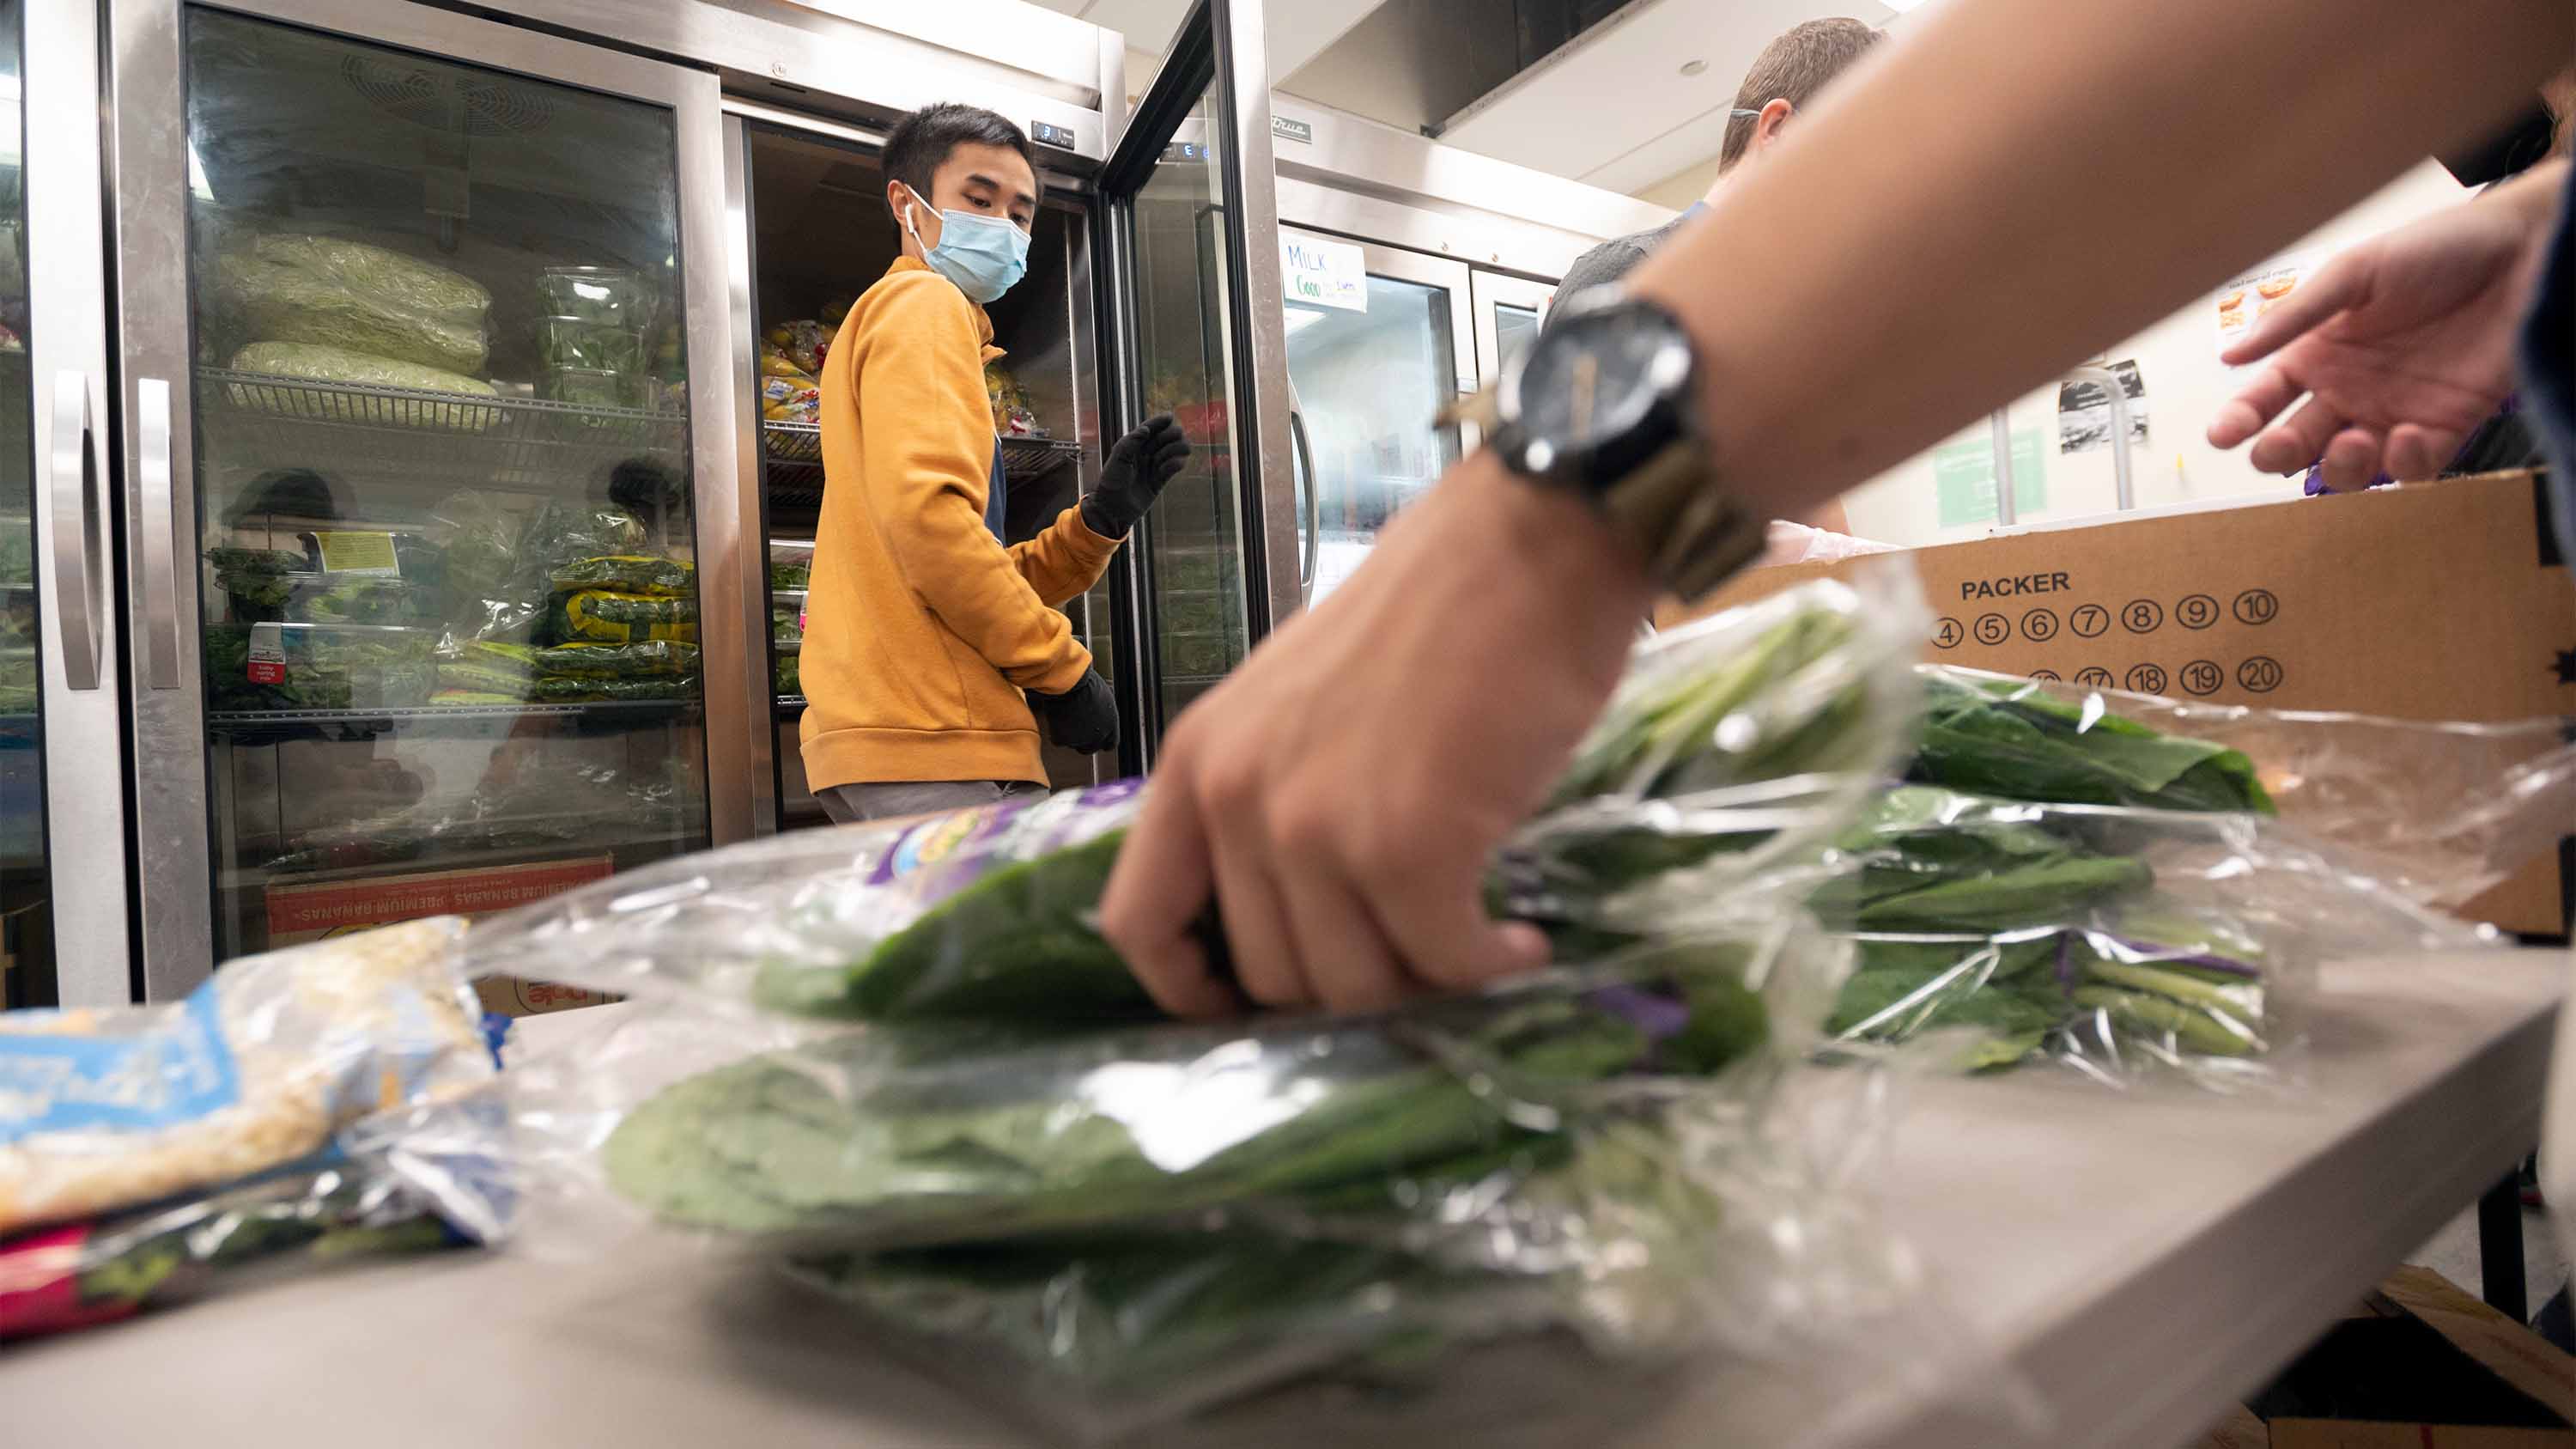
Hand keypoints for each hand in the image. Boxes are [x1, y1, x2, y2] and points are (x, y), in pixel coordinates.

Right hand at [1027, 668, 1117, 753]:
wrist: (1069, 682)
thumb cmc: (1086, 683)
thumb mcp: (1103, 698)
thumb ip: (1102, 714)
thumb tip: (1098, 715)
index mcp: (1111, 725)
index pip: (1110, 744)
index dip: (1100, 741)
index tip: (1094, 736)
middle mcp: (1099, 735)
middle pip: (1091, 748)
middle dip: (1083, 741)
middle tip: (1074, 728)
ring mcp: (1081, 740)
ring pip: (1073, 744)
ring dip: (1069, 735)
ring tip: (1065, 716)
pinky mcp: (1064, 740)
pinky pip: (1058, 740)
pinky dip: (1055, 732)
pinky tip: (1057, 718)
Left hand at [1080, 414, 1191, 537]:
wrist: (1113, 508)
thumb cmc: (1111, 482)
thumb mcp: (1118, 458)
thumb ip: (1131, 442)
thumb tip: (1146, 429)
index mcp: (1132, 446)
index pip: (1148, 429)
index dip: (1159, 422)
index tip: (1170, 416)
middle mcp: (1144, 454)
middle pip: (1164, 438)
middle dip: (1171, 435)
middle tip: (1174, 438)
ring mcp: (1153, 467)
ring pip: (1172, 452)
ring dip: (1177, 449)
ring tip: (1178, 452)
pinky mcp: (1159, 481)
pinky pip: (1173, 468)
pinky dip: (1176, 464)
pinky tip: (1174, 465)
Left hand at [1099, 455, 1654, 1016]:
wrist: (1529, 544)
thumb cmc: (1434, 617)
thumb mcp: (1298, 705)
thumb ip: (1272, 799)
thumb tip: (1301, 922)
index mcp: (1196, 760)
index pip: (1140, 924)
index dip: (1195, 992)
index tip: (1257, 1008)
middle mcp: (1235, 798)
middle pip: (1267, 975)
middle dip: (1349, 986)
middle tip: (1417, 956)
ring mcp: (1315, 827)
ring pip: (1352, 986)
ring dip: (1424, 984)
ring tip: (1476, 945)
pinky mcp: (1407, 848)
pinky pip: (1439, 962)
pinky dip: (1487, 969)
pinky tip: (1520, 944)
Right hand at [2207, 164, 2560, 490]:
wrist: (2524, 252)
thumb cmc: (2438, 249)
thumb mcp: (2355, 272)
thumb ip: (2295, 315)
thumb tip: (2230, 354)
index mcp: (2320, 353)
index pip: (2265, 398)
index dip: (2240, 420)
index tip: (2222, 434)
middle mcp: (2350, 389)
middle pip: (2297, 442)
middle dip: (2279, 453)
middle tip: (2279, 447)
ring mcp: (2396, 412)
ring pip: (2350, 467)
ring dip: (2341, 467)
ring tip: (2353, 441)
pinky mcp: (2447, 425)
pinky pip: (2413, 466)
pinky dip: (2403, 463)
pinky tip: (2405, 437)